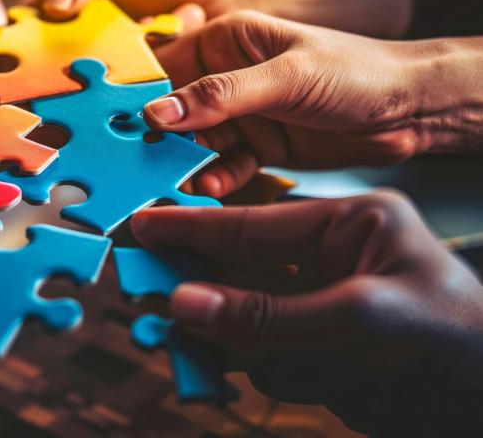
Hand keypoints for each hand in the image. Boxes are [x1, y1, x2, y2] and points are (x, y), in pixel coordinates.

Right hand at [132, 192, 482, 435]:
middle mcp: (331, 263)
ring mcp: (322, 312)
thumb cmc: (458, 343)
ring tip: (181, 342)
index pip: (256, 224)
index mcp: (352, 225)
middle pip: (240, 270)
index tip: (146, 224)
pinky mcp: (319, 356)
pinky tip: (221, 370)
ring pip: (242, 321)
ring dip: (217, 337)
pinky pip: (259, 359)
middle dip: (198, 285)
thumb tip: (189, 305)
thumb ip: (270, 314)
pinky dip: (239, 368)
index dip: (196, 227)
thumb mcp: (362, 319)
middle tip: (143, 285)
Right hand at [142, 11, 482, 196]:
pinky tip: (209, 189)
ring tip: (170, 185)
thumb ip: (221, 95)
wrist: (414, 109)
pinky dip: (215, 179)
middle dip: (157, 140)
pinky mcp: (260, 146)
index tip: (113, 127)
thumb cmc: (358, 72)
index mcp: (228, 41)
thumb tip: (157, 113)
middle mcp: (228, 77)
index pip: (167, 68)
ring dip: (183, 164)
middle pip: (176, 112)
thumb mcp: (287, 78)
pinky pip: (224, 166)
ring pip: (196, 144)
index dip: (140, 97)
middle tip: (136, 167)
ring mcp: (243, 114)